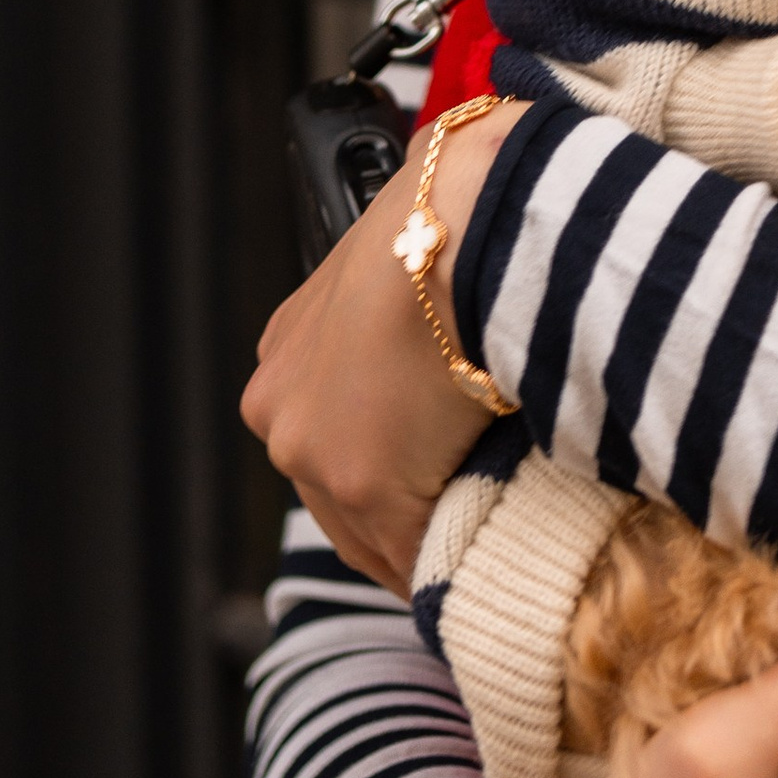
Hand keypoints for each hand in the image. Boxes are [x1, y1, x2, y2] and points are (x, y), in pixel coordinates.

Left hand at [241, 99, 529, 588]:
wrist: (464, 217)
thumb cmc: (456, 218)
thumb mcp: (414, 264)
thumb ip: (418, 305)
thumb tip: (463, 293)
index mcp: (289, 353)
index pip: (334, 442)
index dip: (392, 469)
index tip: (440, 483)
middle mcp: (279, 405)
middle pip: (342, 499)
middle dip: (406, 517)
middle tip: (474, 527)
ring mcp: (309, 449)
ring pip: (374, 536)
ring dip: (432, 545)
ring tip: (493, 548)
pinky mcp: (361, 483)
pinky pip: (415, 552)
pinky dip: (456, 560)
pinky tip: (499, 560)